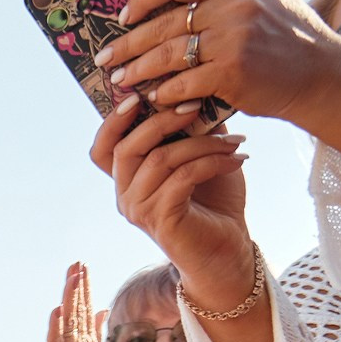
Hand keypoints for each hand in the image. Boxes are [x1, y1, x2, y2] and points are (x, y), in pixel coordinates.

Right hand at [90, 97, 252, 312]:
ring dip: (201, 143)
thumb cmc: (213, 203)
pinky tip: (238, 159)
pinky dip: (212, 162)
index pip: (102, 149)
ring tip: (235, 140)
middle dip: (163, 120)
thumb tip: (195, 91)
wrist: (227, 250)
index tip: (140, 96)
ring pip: (160, 159)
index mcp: (127, 180)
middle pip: (127, 148)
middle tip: (197, 105)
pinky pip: (182, 178)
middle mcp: (125, 196)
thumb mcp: (200, 157)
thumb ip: (190, 130)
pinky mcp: (161, 220)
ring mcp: (139, 210)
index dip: (113, 121)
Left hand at [96, 0, 340, 133]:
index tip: (125, 15)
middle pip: (167, 22)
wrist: (323, 75)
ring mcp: (236, 38)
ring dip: (138, 69)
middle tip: (106, 56)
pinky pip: (182, 84)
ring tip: (121, 78)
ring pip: (168, 54)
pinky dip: (164, 93)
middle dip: (130, 42)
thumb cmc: (288, 38)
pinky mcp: (233, 73)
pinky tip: (153, 97)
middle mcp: (239, 4)